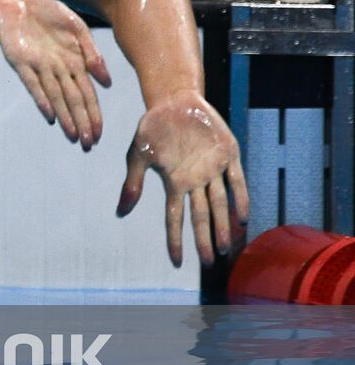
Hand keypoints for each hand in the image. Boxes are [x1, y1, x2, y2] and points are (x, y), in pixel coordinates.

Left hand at [0, 0, 111, 149]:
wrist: (16, 5)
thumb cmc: (47, 16)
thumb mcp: (77, 27)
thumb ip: (92, 52)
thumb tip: (106, 82)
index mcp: (73, 63)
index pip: (86, 94)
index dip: (92, 114)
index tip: (99, 134)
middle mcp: (57, 70)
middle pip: (72, 100)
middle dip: (81, 123)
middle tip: (88, 145)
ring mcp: (38, 67)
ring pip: (54, 97)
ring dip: (64, 117)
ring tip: (71, 136)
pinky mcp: (20, 62)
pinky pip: (32, 83)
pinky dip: (41, 98)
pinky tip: (49, 114)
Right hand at [115, 90, 249, 266]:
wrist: (175, 101)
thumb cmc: (153, 127)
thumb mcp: (138, 155)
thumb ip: (133, 183)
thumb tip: (122, 210)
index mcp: (174, 183)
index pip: (174, 218)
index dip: (175, 240)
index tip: (176, 262)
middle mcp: (195, 181)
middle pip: (201, 216)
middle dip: (205, 240)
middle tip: (209, 262)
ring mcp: (213, 169)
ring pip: (220, 203)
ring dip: (223, 225)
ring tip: (226, 247)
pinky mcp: (228, 154)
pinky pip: (237, 180)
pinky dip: (240, 197)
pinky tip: (243, 215)